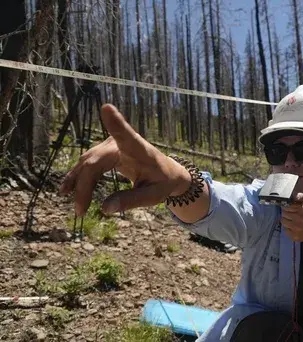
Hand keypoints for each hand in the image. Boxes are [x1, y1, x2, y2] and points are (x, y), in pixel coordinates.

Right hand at [59, 104, 188, 215]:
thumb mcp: (154, 195)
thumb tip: (104, 208)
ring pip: (86, 163)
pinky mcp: (104, 152)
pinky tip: (67, 189)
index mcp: (138, 149)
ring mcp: (110, 146)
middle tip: (80, 211)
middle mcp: (121, 143)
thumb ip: (132, 200)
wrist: (167, 173)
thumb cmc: (163, 182)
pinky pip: (87, 164)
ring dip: (78, 184)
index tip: (107, 108)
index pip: (125, 134)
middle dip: (83, 186)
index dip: (115, 122)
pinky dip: (77, 177)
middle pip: (94, 161)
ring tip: (77, 208)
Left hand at [281, 193, 302, 241]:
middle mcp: (301, 218)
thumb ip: (301, 197)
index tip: (290, 205)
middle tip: (292, 212)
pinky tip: (294, 226)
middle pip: (284, 211)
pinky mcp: (294, 236)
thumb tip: (293, 195)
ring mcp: (297, 228)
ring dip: (286, 219)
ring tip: (293, 219)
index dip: (288, 204)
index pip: (288, 204)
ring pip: (282, 220)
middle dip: (287, 211)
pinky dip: (288, 227)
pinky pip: (285, 228)